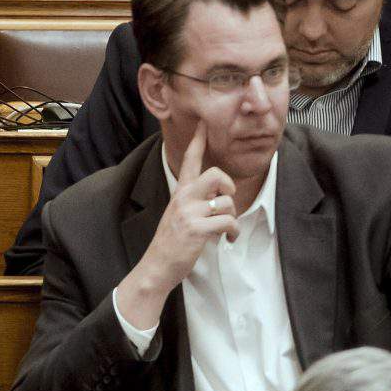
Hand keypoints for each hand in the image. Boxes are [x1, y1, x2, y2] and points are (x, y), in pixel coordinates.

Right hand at [119, 126, 237, 318]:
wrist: (156, 266)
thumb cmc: (171, 242)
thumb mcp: (178, 214)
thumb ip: (194, 201)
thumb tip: (218, 197)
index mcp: (179, 191)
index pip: (188, 159)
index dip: (198, 140)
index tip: (203, 124)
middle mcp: (183, 197)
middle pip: (216, 174)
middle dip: (229, 186)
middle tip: (227, 200)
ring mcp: (189, 212)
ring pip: (226, 202)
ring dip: (233, 218)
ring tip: (227, 230)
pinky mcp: (196, 229)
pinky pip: (227, 221)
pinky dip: (233, 232)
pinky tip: (227, 240)